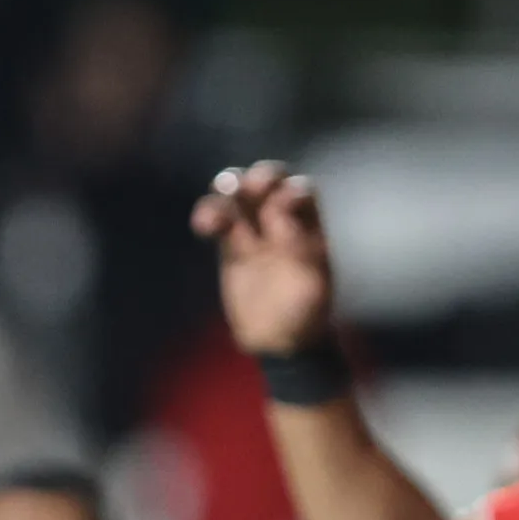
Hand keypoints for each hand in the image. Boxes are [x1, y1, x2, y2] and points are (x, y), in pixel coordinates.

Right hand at [191, 162, 335, 359]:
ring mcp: (254, 231)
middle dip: (261, 178)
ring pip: (238, 195)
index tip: (281, 208)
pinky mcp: (230, 246)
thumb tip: (281, 223)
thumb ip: (301, 253)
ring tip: (222, 200)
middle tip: (250, 187)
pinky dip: (208, 216)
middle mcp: (282, 221)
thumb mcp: (314, 287)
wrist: (280, 341)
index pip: (300, 192)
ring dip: (229, 189)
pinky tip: (204, 227)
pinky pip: (217, 221)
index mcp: (310, 226)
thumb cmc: (306, 315)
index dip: (290, 193)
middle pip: (270, 182)